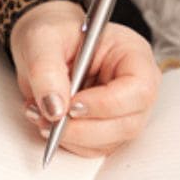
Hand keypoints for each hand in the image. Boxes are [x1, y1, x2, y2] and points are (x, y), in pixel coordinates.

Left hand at [10, 0, 160, 158]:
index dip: (107, 104)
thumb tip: (54, 108)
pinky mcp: (106, 127)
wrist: (42, 43)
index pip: (138, 89)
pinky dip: (68, 141)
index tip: (72, 105)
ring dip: (73, 137)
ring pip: (110, 141)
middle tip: (50, 117)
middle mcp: (134, 86)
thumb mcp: (42, 38)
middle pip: (127, 123)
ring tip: (41, 115)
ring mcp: (123, 110)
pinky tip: (47, 120)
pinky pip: (93, 147)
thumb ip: (46, 69)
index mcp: (132, 54)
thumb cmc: (51, 32)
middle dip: (85, 128)